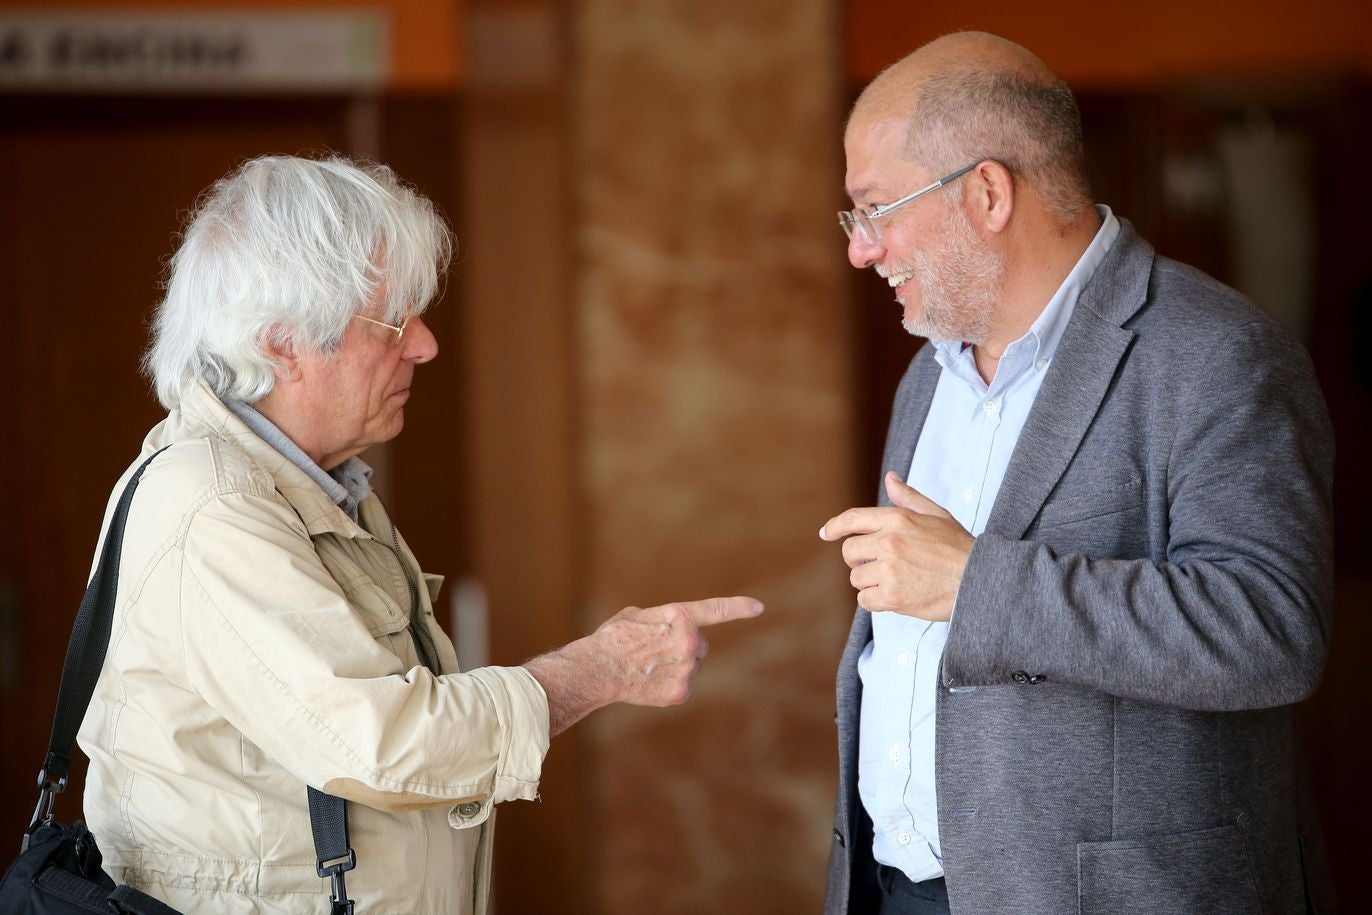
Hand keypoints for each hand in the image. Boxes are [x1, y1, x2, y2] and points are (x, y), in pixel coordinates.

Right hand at [524, 596, 762, 735]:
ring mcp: (687, 668)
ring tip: (647, 667)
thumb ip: (662, 620)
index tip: (758, 607)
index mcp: (679, 616)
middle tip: (657, 651)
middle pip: (700, 646)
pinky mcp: (681, 692)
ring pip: (691, 667)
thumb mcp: (637, 615)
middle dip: (685, 648)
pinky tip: (649, 683)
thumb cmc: (612, 638)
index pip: (715, 610)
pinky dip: (669, 686)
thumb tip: (669, 630)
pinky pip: (683, 686)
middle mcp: (689, 641)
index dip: (739, 608)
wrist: (598, 669)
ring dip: (676, 667)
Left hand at [819, 472, 973, 619]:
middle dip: (858, 560)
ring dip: (869, 582)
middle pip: (849, 552)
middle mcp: (888, 542)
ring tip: (894, 581)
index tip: (826, 534)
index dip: (835, 526)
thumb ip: (908, 497)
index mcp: (897, 519)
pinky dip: (874, 601)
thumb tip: (890, 478)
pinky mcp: (892, 597)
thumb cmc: (958, 547)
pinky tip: (893, 596)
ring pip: (856, 578)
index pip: (853, 519)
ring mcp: (889, 570)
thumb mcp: (936, 514)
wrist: (979, 580)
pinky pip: (865, 600)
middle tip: (876, 565)